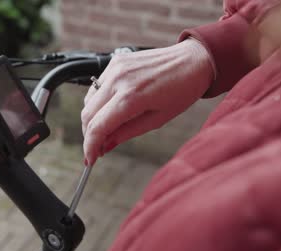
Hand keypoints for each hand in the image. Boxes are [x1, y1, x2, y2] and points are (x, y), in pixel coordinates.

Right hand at [81, 39, 213, 164]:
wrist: (193, 60)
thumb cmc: (181, 91)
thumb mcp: (156, 120)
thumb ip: (126, 133)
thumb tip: (105, 145)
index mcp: (131, 97)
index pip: (97, 127)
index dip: (90, 146)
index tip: (90, 159)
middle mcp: (118, 80)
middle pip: (87, 114)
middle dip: (89, 135)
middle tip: (98, 148)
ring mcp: (115, 68)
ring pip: (89, 101)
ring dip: (93, 119)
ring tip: (107, 129)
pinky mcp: (115, 62)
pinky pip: (97, 87)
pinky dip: (98, 102)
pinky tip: (111, 109)